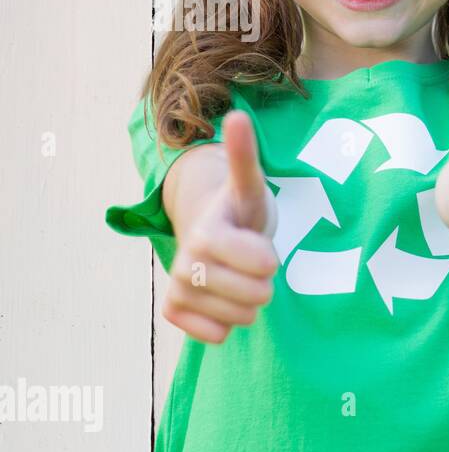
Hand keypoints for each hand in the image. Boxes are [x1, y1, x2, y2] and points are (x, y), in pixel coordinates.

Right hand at [161, 110, 278, 343]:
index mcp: (207, 232)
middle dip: (264, 283)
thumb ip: (244, 157)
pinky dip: (227, 324)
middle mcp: (184, 260)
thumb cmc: (241, 210)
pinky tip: (223, 300)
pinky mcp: (174, 311)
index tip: (261, 246)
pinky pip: (214, 336)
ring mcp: (176, 287)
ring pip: (238, 318)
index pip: (260, 264)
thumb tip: (237, 115)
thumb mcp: (250, 185)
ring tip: (239, 278)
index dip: (270, 259)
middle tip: (252, 264)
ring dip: (248, 303)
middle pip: (254, 296)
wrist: (214, 233)